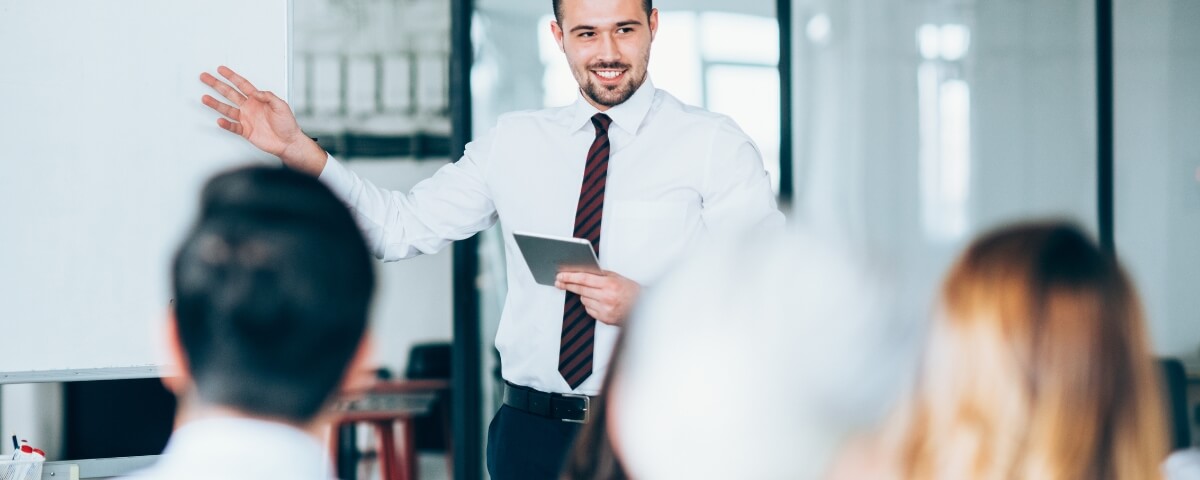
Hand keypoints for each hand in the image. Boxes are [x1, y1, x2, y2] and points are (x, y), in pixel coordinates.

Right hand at [199, 66, 325, 175]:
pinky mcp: (246, 131)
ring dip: (216, 104)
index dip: (231, 76)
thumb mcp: (281, 106)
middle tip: (205, 77)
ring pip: (227, 109)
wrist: (289, 142)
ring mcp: (246, 119)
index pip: (242, 84)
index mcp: (258, 99)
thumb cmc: (287, 124)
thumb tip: (257, 92)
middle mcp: (249, 107)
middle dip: (217, 85)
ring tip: (205, 98)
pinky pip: (233, 126)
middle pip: (230, 93)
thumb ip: (268, 97)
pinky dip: (226, 124)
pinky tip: (220, 120)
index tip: (221, 69)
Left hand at [555, 270, 640, 325]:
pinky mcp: (604, 319)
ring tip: (594, 292)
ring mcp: (605, 310)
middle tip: (559, 281)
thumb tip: (584, 271)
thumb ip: (601, 275)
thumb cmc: (633, 292)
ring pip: (584, 300)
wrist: (645, 309)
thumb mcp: (618, 278)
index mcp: (610, 285)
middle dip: (568, 285)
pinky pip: (589, 310)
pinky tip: (599, 302)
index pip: (584, 279)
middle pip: (580, 290)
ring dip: (584, 295)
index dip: (570, 277)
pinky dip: (591, 305)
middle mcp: (607, 298)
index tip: (561, 275)